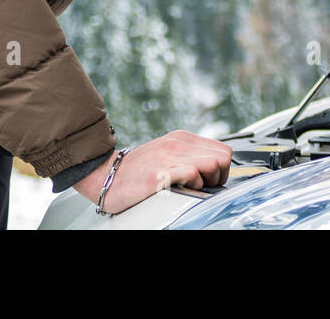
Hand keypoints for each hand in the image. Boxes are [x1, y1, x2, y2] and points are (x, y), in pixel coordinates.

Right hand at [72, 130, 232, 214]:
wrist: (106, 175)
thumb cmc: (137, 171)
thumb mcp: (167, 155)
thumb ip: (188, 157)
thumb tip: (212, 170)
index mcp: (182, 138)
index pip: (223, 150)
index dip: (221, 170)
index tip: (209, 181)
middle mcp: (179, 143)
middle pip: (224, 157)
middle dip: (219, 176)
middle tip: (203, 186)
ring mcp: (170, 156)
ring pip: (214, 164)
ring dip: (208, 181)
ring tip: (191, 187)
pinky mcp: (162, 172)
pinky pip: (194, 174)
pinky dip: (193, 186)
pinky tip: (179, 189)